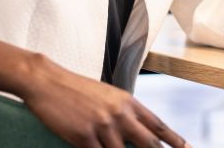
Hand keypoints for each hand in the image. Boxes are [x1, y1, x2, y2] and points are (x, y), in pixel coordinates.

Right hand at [20, 55, 187, 147]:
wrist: (48, 81)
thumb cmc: (77, 89)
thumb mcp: (108, 96)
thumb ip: (125, 112)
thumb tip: (140, 130)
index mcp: (128, 102)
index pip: (158, 126)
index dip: (175, 141)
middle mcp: (120, 114)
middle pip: (149, 144)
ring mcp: (103, 126)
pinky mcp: (84, 137)